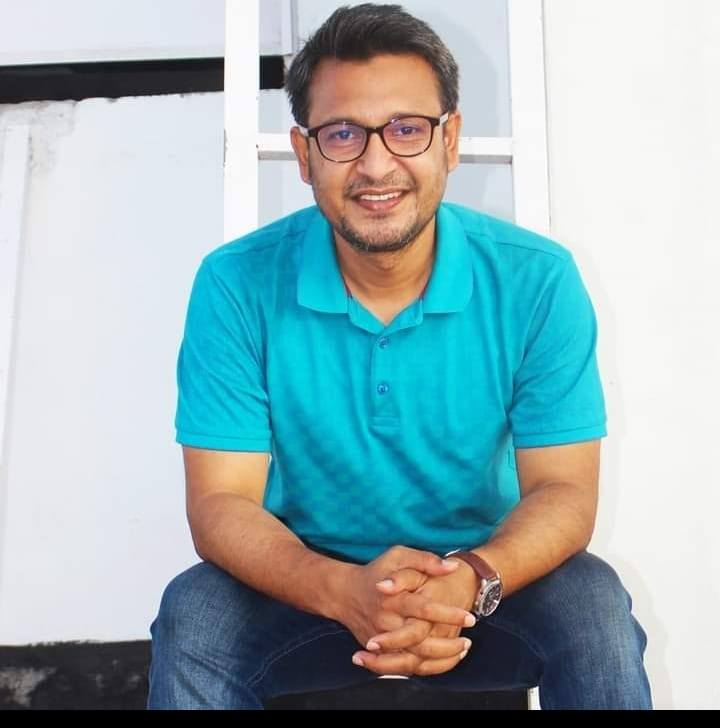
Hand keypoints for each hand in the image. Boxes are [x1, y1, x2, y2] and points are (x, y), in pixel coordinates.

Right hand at [351, 559, 477, 675]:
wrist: (344, 594)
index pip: (424, 609)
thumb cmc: (376, 571)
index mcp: (393, 598)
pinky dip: (425, 668)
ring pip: (413, 659)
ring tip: (462, 650)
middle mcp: (386, 621)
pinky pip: (404, 667)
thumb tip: (452, 567)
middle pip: (420, 640)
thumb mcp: (398, 556)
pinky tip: (444, 659)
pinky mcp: (379, 652)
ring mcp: (381, 640)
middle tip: (468, 640)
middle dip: (447, 644)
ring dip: (440, 659)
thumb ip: (425, 560)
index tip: (470, 617)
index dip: (448, 614)